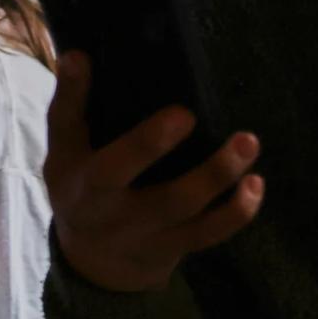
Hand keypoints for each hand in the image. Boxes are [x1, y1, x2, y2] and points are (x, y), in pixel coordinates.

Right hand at [44, 52, 264, 293]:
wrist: (93, 263)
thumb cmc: (80, 189)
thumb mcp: (63, 153)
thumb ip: (69, 107)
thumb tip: (77, 55)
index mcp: (83, 184)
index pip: (97, 156)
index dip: (119, 130)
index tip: (144, 94)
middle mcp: (113, 213)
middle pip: (139, 185)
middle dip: (158, 150)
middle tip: (187, 114)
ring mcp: (146, 234)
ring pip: (184, 208)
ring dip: (218, 175)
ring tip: (247, 141)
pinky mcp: (175, 247)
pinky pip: (209, 233)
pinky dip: (237, 212)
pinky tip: (254, 183)